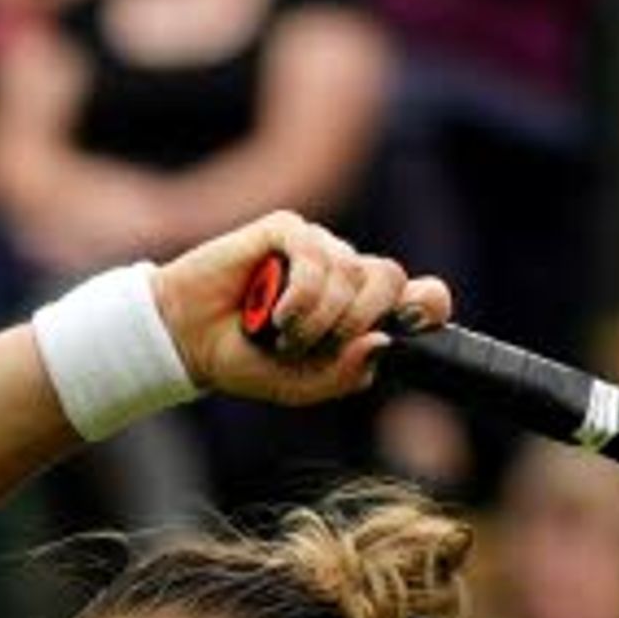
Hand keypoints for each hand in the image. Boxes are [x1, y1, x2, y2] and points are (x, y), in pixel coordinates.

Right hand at [169, 212, 446, 404]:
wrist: (190, 340)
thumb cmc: (245, 360)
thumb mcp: (301, 385)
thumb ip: (344, 374)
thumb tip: (380, 344)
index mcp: (358, 310)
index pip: (414, 294)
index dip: (428, 302)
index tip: (421, 316)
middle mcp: (343, 273)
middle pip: (388, 277)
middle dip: (359, 320)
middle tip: (320, 345)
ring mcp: (316, 248)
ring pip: (348, 272)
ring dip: (317, 318)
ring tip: (281, 336)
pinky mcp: (284, 231)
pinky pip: (313, 255)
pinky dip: (299, 295)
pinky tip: (275, 315)